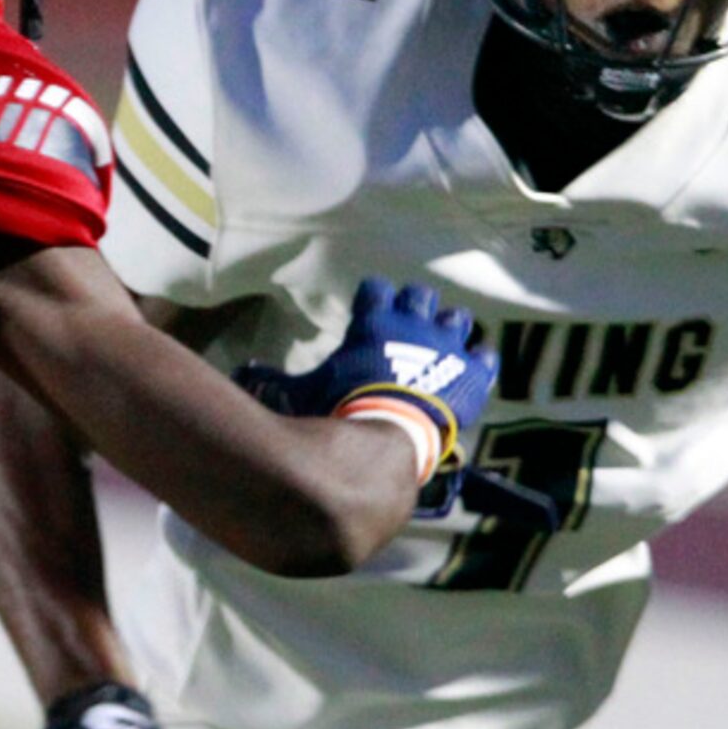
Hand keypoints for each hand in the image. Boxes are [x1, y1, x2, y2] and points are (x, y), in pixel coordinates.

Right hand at [234, 278, 497, 482]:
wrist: (387, 440)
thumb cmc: (339, 412)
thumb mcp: (299, 394)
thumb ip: (273, 380)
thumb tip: (243, 372)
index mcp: (373, 321)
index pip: (375, 288)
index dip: (372, 297)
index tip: (368, 309)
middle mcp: (413, 324)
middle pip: (419, 296)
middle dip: (413, 308)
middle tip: (407, 325)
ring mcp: (448, 347)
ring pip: (456, 319)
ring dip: (448, 329)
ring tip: (443, 342)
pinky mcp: (472, 375)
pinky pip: (484, 357)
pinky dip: (478, 361)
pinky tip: (474, 367)